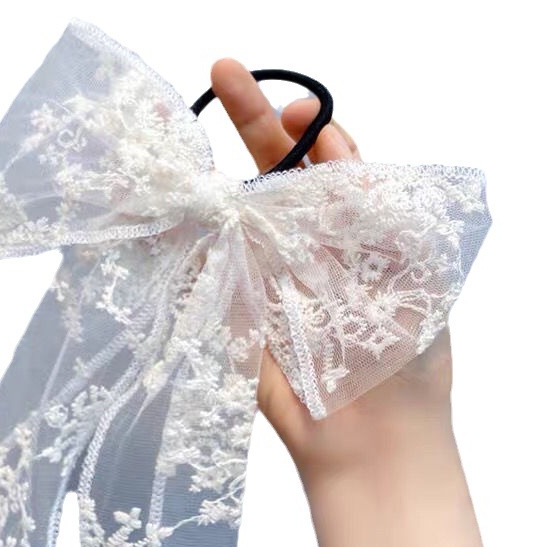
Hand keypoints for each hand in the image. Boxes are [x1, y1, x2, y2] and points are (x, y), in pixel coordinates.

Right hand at [210, 59, 454, 480]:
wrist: (373, 439)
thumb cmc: (407, 357)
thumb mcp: (412, 266)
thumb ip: (374, 206)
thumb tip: (332, 150)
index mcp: (355, 234)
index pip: (324, 163)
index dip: (304, 126)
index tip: (290, 107)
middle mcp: (307, 248)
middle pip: (272, 176)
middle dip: (250, 124)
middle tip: (224, 70)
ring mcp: (266, 280)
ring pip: (234, 216)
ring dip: (211, 177)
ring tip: (184, 132)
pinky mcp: (234, 317)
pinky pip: (208, 270)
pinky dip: (186, 238)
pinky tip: (171, 203)